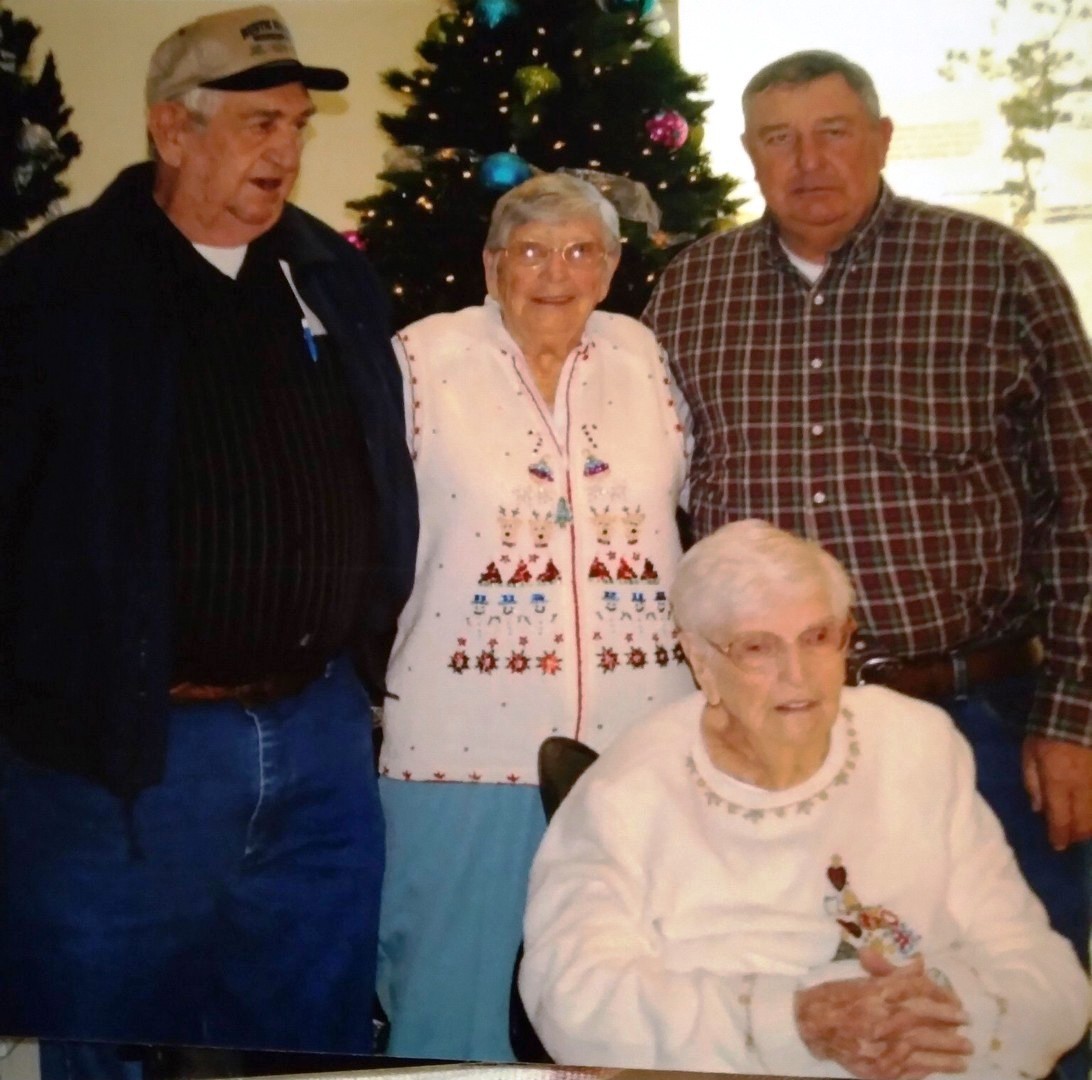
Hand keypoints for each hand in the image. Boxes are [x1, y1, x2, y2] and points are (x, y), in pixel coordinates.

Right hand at [794, 956, 971, 1078]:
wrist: (811, 1026)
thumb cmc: (835, 998)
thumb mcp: (862, 980)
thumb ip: (893, 975)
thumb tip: (922, 965)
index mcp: (878, 994)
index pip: (918, 995)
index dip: (941, 1001)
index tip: (958, 1007)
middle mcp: (882, 1020)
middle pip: (925, 1024)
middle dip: (949, 1029)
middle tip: (967, 1032)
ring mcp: (882, 1048)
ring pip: (922, 1051)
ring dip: (946, 1055)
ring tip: (964, 1057)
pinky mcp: (878, 1070)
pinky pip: (909, 1071)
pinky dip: (926, 1070)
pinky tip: (938, 1068)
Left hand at [1022, 736, 1091, 849]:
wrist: (1076, 713)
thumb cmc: (1047, 733)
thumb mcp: (1030, 754)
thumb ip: (1032, 782)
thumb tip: (1037, 808)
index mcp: (1058, 782)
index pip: (1060, 818)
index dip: (1059, 835)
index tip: (1057, 846)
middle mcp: (1082, 788)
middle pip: (1083, 822)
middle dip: (1076, 835)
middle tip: (1069, 840)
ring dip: (1090, 826)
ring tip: (1083, 831)